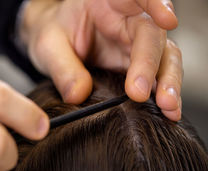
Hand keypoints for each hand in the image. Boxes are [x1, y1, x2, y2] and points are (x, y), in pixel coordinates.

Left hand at [21, 0, 181, 120]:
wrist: (53, 43)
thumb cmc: (53, 33)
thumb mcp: (49, 46)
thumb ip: (63, 67)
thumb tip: (78, 95)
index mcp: (110, 3)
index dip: (158, 6)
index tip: (167, 21)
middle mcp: (131, 21)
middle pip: (153, 37)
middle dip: (151, 65)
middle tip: (141, 92)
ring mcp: (137, 44)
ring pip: (165, 58)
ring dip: (167, 83)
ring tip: (167, 107)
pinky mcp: (139, 66)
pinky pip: (158, 78)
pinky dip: (164, 95)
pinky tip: (168, 113)